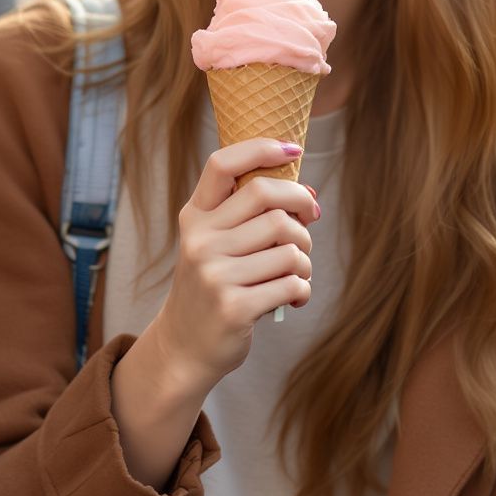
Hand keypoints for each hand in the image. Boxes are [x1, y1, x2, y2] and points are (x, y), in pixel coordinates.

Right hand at [140, 137, 319, 392]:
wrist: (185, 347)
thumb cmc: (214, 286)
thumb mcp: (215, 244)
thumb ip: (248, 216)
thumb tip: (309, 195)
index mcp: (195, 217)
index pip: (223, 164)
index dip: (261, 148)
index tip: (293, 149)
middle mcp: (200, 240)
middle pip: (269, 200)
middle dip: (302, 210)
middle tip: (310, 225)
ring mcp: (214, 274)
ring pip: (290, 246)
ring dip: (306, 261)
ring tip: (298, 274)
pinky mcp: (233, 306)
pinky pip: (292, 283)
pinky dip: (303, 290)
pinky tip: (294, 298)